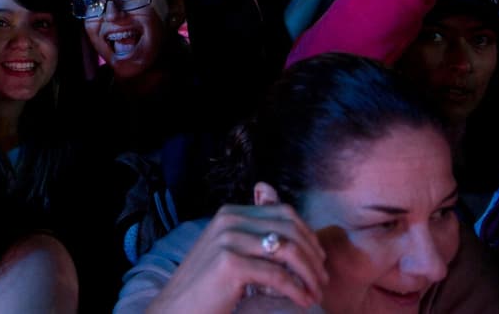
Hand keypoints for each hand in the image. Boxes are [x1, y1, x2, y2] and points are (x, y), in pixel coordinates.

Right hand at [146, 201, 326, 312]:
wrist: (176, 308)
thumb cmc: (205, 284)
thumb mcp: (228, 248)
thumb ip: (252, 229)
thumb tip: (271, 195)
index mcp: (231, 213)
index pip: (284, 212)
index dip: (308, 234)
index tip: (319, 259)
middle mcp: (229, 220)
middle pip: (290, 228)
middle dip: (314, 255)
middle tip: (322, 280)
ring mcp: (228, 240)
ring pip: (288, 250)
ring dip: (310, 274)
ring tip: (315, 292)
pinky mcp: (229, 264)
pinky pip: (277, 275)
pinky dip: (297, 290)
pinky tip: (303, 301)